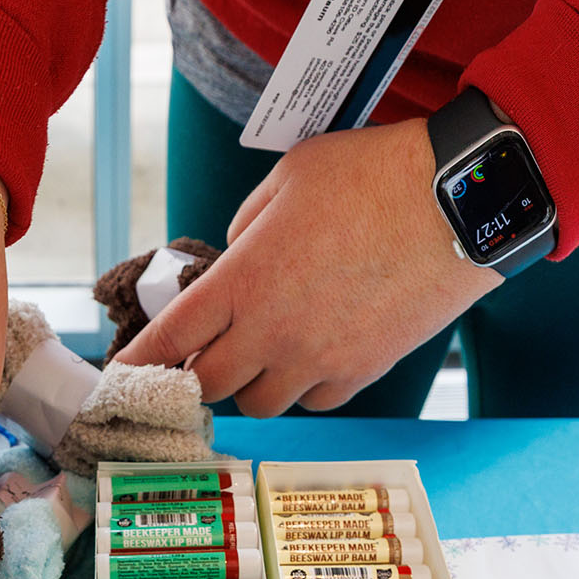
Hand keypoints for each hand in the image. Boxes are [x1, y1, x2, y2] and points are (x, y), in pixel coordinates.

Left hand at [117, 119, 500, 416]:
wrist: (458, 204)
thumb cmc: (374, 176)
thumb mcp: (290, 178)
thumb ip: (247, 225)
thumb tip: (234, 257)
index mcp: (245, 279)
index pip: (170, 337)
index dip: (138, 362)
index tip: (119, 376)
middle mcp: (274, 330)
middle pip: (209, 385)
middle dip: (196, 374)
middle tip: (202, 356)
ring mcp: (320, 357)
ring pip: (261, 403)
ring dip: (253, 383)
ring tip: (266, 352)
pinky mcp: (362, 371)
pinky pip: (316, 400)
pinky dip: (306, 387)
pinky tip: (315, 355)